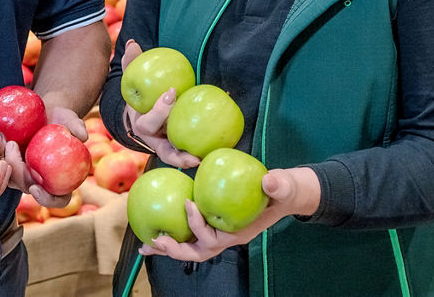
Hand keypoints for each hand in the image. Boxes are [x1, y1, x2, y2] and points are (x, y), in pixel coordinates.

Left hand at [2, 101, 84, 207]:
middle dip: (17, 172)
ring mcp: (25, 173)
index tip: (35, 187)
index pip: (58, 200)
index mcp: (61, 179)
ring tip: (5, 138)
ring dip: (5, 161)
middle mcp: (42, 181)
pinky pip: (2, 164)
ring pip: (11, 178)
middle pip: (27, 187)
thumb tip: (82, 136)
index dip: (46, 199)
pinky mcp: (12, 162)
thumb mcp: (72, 120)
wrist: (47, 112)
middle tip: (13, 145)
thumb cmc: (63, 119)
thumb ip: (78, 127)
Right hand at [120, 40, 197, 168]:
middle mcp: (154, 142)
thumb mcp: (133, 80)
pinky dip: (201, 154)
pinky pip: (189, 154)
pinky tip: (218, 148)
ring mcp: (167, 148)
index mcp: (142, 125)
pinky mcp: (179, 151)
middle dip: (177, 152)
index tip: (172, 92)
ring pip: (177, 158)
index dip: (161, 109)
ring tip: (204, 159)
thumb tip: (131, 43)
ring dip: (189, 161)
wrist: (140, 115)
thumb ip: (131, 63)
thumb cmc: (139, 95)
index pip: (149, 121)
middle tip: (192, 149)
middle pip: (164, 150)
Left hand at [138, 167, 320, 261]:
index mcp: (239, 232)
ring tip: (146, 243)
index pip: (214, 239)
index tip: (188, 203)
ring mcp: (221, 232)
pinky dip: (175, 231)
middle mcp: (227, 237)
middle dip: (175, 250)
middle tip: (155, 240)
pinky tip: (158, 221)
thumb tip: (269, 181)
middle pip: (197, 252)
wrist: (286, 193)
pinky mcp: (215, 223)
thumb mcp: (285, 185)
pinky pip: (192, 233)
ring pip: (191, 247)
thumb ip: (279, 184)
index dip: (198, 225)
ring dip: (169, 246)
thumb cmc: (284, 190)